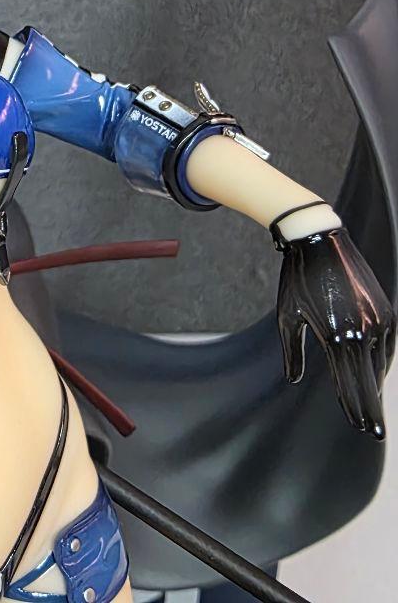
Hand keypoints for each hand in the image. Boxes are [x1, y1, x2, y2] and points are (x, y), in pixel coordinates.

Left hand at [276, 225, 394, 438]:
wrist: (319, 242)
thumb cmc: (297, 281)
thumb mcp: (287, 316)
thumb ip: (293, 351)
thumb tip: (294, 379)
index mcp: (336, 336)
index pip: (349, 383)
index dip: (354, 407)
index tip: (360, 427)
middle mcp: (363, 332)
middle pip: (369, 381)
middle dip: (370, 408)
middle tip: (374, 432)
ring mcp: (379, 322)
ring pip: (379, 364)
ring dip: (373, 384)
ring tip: (369, 406)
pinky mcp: (386, 312)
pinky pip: (386, 346)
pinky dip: (380, 362)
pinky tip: (373, 374)